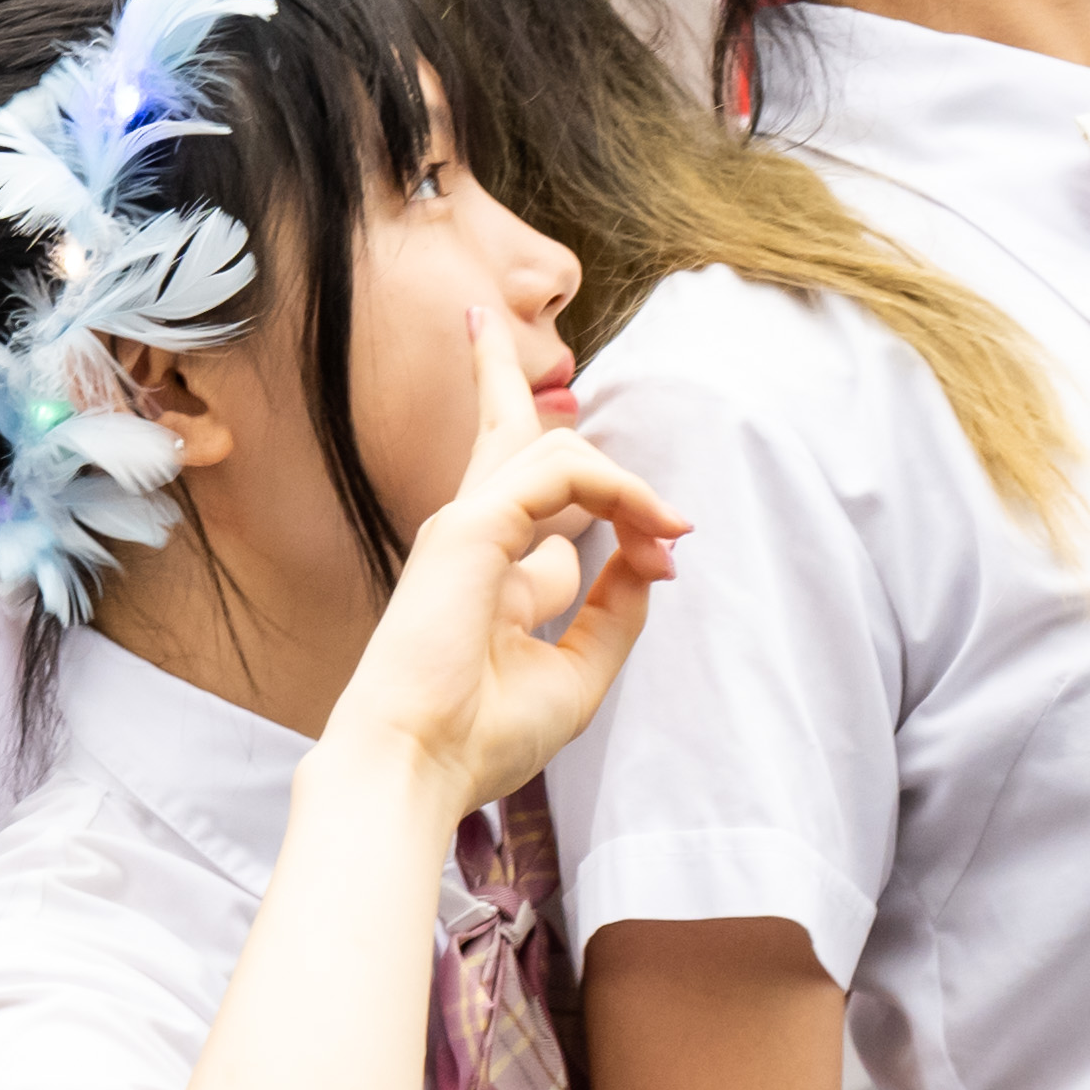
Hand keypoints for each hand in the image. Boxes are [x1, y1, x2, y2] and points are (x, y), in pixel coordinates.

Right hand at [348, 370, 684, 817]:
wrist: (416, 767)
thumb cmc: (479, 739)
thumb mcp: (577, 674)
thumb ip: (614, 611)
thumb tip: (654, 552)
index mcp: (482, 573)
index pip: (538, 502)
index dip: (620, 510)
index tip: (670, 551)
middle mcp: (469, 538)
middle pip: (497, 434)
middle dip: (494, 378)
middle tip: (478, 322)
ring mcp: (464, 526)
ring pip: (550, 446)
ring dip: (629, 483)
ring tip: (673, 525)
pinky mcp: (471, 528)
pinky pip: (562, 472)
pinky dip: (620, 491)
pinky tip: (656, 524)